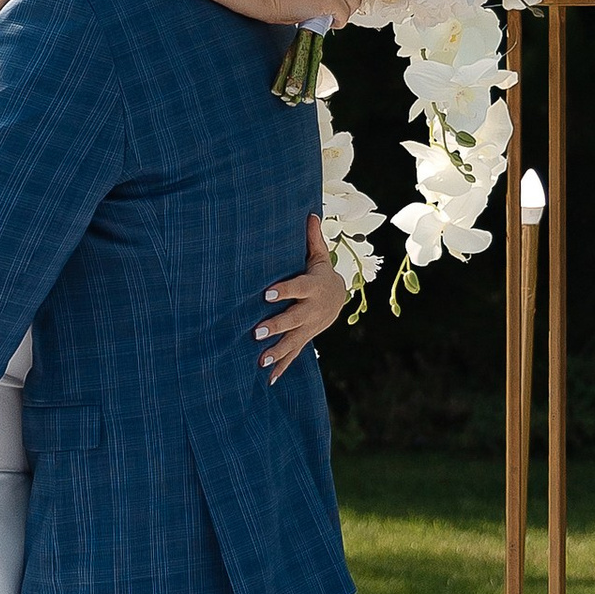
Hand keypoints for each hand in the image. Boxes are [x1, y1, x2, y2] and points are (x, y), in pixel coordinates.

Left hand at [253, 214, 348, 383]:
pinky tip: (267, 380)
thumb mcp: (318, 256)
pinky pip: (294, 355)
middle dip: (275, 326)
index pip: (297, 288)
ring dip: (276, 352)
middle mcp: (311, 310)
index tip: (266, 293)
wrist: (338, 298)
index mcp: (312, 287)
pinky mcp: (305, 339)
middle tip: (255, 332)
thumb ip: (312, 238)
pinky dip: (282, 368)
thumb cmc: (320, 272)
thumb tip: (310, 213)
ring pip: (292, 341)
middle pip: (292, 319)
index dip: (283, 290)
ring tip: (259, 361)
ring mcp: (308, 327)